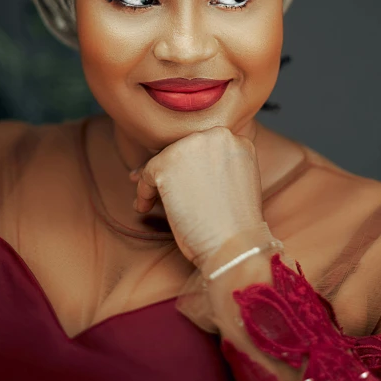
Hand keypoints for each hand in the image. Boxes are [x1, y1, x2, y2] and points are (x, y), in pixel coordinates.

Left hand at [129, 125, 263, 266]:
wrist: (234, 245)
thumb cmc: (235, 224)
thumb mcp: (235, 182)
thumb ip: (215, 166)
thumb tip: (181, 164)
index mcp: (236, 140)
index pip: (203, 147)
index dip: (188, 166)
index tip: (179, 181)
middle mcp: (216, 135)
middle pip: (182, 149)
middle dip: (169, 171)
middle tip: (158, 191)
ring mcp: (192, 145)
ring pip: (164, 159)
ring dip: (155, 182)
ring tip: (149, 202)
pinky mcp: (168, 162)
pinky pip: (147, 174)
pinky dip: (143, 192)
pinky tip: (144, 208)